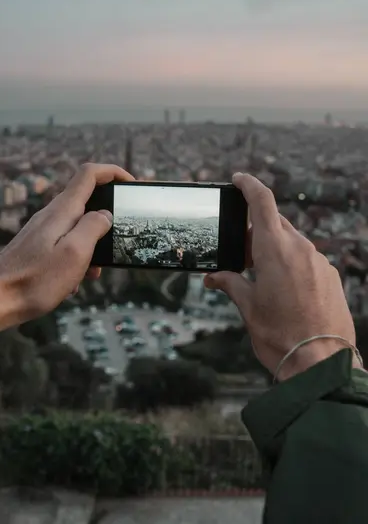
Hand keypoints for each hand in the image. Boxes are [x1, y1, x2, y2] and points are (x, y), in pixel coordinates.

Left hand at [0, 163, 133, 337]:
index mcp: (62, 211)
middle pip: (87, 201)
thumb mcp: (75, 254)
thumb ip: (93, 228)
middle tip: (118, 240)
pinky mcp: (38, 246)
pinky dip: (77, 258)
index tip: (131, 185)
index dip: (113, 173)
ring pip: (78, 227)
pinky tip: (72, 283)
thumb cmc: (35, 280)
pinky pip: (66, 244)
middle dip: (107, 219)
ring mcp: (43, 230)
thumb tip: (105, 215)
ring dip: (92, 246)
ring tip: (93, 272)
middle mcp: (52, 215)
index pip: (89, 174)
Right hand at [205, 173, 359, 380]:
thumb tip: (214, 277)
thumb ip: (230, 283)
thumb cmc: (280, 335)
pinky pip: (307, 258)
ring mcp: (319, 262)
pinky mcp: (331, 276)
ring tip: (262, 277)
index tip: (238, 179)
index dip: (249, 185)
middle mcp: (300, 249)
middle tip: (241, 252)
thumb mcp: (247, 307)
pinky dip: (292, 263)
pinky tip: (285, 289)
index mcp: (275, 250)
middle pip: (275, 222)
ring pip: (292, 241)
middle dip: (256, 229)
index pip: (262, 201)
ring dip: (274, 249)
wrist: (319, 364)